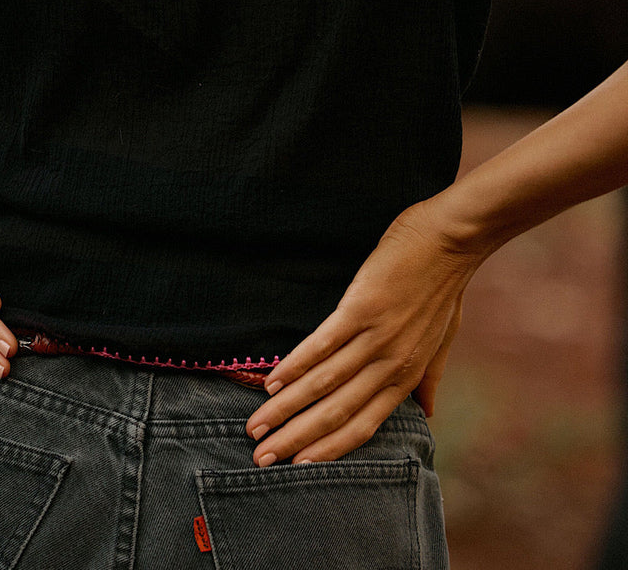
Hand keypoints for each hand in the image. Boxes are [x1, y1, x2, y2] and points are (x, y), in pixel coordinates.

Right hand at [245, 200, 478, 464]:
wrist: (450, 239)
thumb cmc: (445, 287)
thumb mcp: (443, 340)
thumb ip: (429, 378)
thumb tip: (427, 415)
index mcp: (406, 375)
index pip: (362, 426)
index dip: (327, 450)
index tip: (295, 467)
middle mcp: (390, 364)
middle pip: (336, 413)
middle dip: (295, 439)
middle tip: (260, 458)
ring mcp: (376, 337)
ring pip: (324, 383)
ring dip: (286, 407)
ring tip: (256, 425)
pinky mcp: (362, 307)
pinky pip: (323, 344)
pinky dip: (296, 365)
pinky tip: (274, 380)